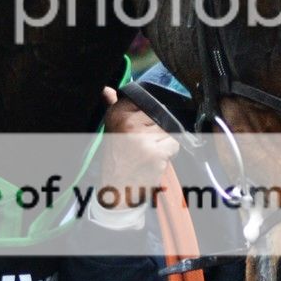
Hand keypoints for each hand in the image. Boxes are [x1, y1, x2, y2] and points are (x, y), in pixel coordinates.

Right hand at [99, 87, 178, 207]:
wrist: (117, 190)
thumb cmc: (116, 160)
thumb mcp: (110, 130)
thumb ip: (113, 106)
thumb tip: (107, 90)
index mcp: (117, 114)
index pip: (146, 99)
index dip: (148, 113)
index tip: (140, 126)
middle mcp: (129, 122)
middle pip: (159, 115)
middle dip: (155, 129)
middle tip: (141, 145)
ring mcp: (143, 137)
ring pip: (168, 130)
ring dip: (162, 142)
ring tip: (146, 153)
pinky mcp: (156, 152)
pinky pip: (174, 144)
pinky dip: (169, 153)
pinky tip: (154, 160)